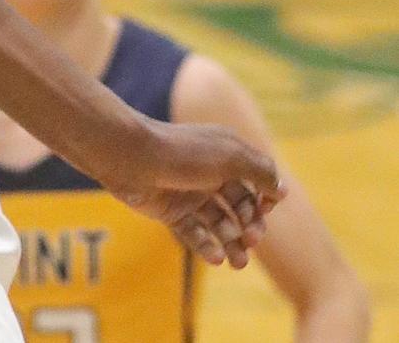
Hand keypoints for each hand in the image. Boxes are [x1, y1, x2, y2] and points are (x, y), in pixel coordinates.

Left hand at [103, 117, 283, 268]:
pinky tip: (216, 258)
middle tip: (252, 240)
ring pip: (219, 223)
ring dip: (232, 243)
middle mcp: (210, 173)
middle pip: (239, 206)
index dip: (264, 197)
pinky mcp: (172, 211)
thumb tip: (282, 189)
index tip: (266, 210)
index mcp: (226, 154)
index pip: (255, 180)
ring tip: (239, 262)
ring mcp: (190, 193)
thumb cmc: (184, 152)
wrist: (133, 157)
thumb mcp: (230, 156)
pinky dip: (206, 246)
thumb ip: (259, 171)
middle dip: (249, 225)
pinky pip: (195, 233)